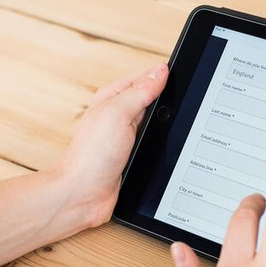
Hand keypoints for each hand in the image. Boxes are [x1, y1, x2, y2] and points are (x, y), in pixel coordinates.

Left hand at [59, 63, 167, 226]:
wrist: (83, 195)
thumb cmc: (91, 156)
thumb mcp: (118, 113)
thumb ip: (140, 91)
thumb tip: (160, 71)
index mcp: (113, 97)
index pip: (145, 77)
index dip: (164, 76)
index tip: (182, 78)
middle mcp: (119, 114)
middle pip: (153, 99)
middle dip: (167, 102)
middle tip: (181, 104)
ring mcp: (126, 135)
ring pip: (156, 122)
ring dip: (165, 125)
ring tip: (173, 125)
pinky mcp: (132, 154)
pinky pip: (153, 142)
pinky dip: (161, 142)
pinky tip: (166, 145)